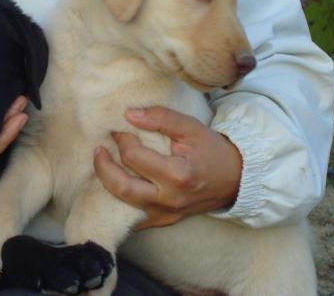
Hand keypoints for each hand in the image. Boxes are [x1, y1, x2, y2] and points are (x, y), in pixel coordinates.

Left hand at [93, 107, 241, 228]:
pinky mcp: (164, 220)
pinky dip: (119, 201)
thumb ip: (160, 118)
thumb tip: (128, 114)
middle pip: (121, 186)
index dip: (122, 140)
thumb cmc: (212, 150)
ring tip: (102, 163)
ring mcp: (166, 213)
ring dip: (107, 182)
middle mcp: (169, 199)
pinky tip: (114, 185)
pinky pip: (133, 217)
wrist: (236, 179)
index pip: (134, 157)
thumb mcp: (191, 127)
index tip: (119, 129)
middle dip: (102, 166)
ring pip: (123, 203)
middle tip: (98, 149)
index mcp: (177, 174)